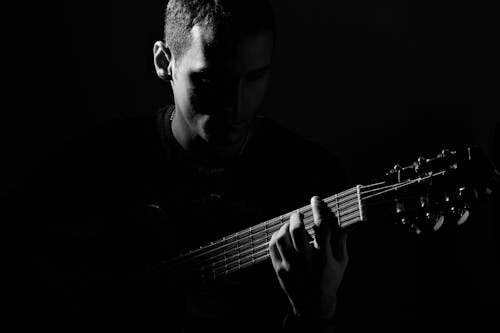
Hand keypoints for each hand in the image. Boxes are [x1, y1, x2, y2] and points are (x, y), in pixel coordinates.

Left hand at [269, 196, 347, 321]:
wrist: (313, 306)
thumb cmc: (330, 279)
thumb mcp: (342, 262)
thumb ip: (341, 239)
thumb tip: (340, 217)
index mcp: (325, 259)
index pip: (322, 228)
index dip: (319, 210)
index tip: (315, 199)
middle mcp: (307, 263)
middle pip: (298, 231)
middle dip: (297, 216)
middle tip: (299, 213)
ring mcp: (291, 267)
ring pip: (281, 238)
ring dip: (285, 226)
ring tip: (290, 224)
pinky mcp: (279, 270)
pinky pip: (272, 247)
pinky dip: (276, 236)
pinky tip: (283, 234)